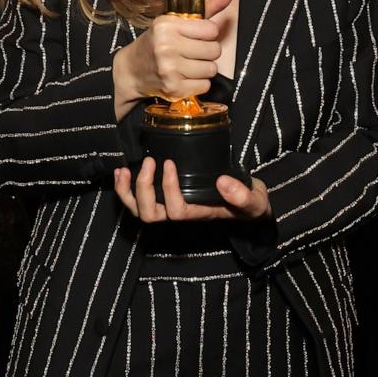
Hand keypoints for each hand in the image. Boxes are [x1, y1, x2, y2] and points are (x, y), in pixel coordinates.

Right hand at [113, 0, 236, 118]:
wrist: (132, 70)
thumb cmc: (159, 42)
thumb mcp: (178, 20)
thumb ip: (210, 3)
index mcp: (167, 24)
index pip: (212, 30)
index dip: (207, 34)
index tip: (193, 36)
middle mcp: (166, 46)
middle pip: (214, 51)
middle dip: (206, 52)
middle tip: (190, 52)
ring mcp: (169, 69)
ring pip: (211, 69)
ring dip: (203, 69)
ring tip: (186, 65)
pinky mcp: (173, 89)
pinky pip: (205, 86)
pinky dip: (197, 84)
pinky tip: (183, 78)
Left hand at [114, 158, 270, 222]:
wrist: (246, 206)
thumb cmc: (249, 203)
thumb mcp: (254, 200)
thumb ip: (243, 196)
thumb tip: (222, 182)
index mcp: (199, 214)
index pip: (177, 211)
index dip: (168, 189)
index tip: (169, 163)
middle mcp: (181, 214)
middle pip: (151, 214)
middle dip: (144, 188)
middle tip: (150, 162)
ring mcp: (170, 208)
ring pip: (140, 211)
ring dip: (128, 192)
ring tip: (124, 170)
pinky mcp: (164, 199)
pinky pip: (138, 202)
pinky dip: (126, 189)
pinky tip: (123, 171)